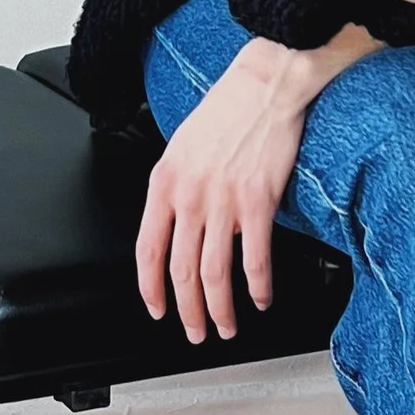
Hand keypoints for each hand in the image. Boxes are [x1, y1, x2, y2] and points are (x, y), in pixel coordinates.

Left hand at [136, 22, 377, 341]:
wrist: (266, 83)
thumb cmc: (229, 107)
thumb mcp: (183, 144)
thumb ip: (177, 187)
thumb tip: (180, 224)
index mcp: (165, 182)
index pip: (148, 250)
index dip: (151, 288)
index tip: (158, 309)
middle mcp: (190, 196)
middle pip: (182, 271)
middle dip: (188, 311)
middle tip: (196, 331)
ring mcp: (223, 202)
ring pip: (215, 274)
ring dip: (220, 309)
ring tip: (226, 326)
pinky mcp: (258, 202)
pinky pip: (255, 260)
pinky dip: (258, 287)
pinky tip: (261, 298)